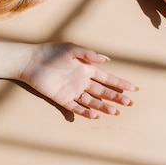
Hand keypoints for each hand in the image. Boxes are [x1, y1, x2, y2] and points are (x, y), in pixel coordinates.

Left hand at [20, 43, 136, 118]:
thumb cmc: (51, 52)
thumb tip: (107, 59)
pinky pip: (76, 107)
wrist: (31, 61)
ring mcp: (73, 91)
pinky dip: (86, 112)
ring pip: (92, 101)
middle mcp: (82, 81)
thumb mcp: (72, 49)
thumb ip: (89, 54)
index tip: (134, 88)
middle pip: (103, 91)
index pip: (108, 78)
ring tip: (116, 112)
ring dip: (104, 107)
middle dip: (116, 97)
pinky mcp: (62, 99)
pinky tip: (95, 115)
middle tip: (129, 104)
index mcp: (87, 69)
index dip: (121, 83)